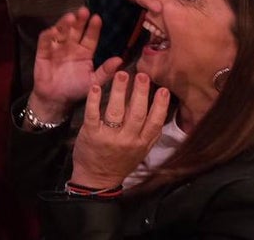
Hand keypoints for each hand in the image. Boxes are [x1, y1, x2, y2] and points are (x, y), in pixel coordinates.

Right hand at [29, 7, 122, 123]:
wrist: (56, 100)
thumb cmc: (76, 89)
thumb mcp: (94, 81)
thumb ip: (106, 71)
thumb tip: (120, 59)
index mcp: (84, 52)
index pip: (90, 37)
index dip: (93, 28)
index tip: (97, 18)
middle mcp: (71, 47)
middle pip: (75, 30)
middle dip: (79, 20)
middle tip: (84, 11)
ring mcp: (56, 48)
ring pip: (61, 32)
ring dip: (64, 24)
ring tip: (70, 18)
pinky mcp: (43, 53)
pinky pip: (45, 42)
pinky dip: (48, 35)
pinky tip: (53, 30)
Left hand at [70, 72, 168, 189]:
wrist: (97, 179)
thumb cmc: (120, 162)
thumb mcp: (141, 152)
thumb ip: (150, 134)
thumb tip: (162, 112)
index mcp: (141, 144)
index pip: (154, 123)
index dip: (160, 106)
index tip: (163, 89)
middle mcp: (128, 140)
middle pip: (137, 113)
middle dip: (140, 93)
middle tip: (142, 74)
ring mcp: (109, 137)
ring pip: (116, 111)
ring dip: (119, 91)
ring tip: (121, 74)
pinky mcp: (91, 134)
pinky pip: (93, 114)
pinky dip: (94, 100)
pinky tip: (95, 86)